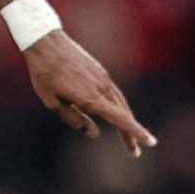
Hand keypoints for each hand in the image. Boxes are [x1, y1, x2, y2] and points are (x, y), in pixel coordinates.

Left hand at [24, 30, 157, 157]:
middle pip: (123, 114)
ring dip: (126, 120)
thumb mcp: (52, 101)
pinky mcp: (101, 72)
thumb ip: (73, 119)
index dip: (135, 132)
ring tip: (128, 138)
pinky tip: (116, 115)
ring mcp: (103, 78)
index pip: (119, 119)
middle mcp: (101, 87)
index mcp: (89, 97)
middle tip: (135, 152)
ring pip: (120, 103)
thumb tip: (93, 134)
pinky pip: (113, 93)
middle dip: (130, 134)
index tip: (150, 143)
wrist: (45, 41)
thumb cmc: (44, 73)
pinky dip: (118, 107)